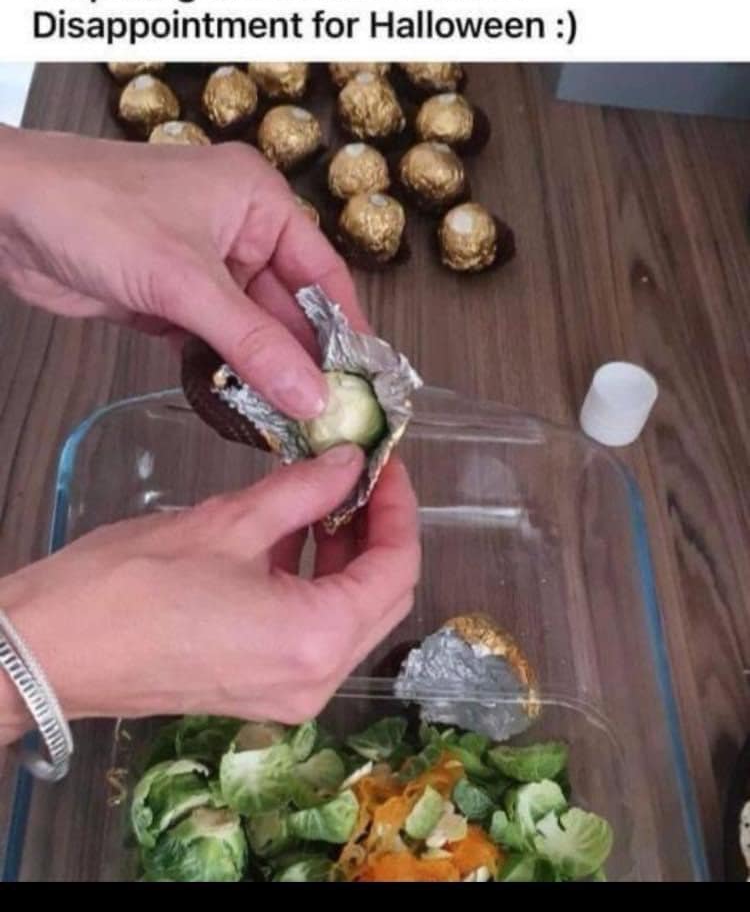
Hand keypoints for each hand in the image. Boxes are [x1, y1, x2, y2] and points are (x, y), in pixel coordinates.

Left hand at [0, 125, 367, 419]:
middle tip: (329, 415)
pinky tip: (246, 409)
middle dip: (304, 361)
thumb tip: (312, 395)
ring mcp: (203, 269)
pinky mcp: (172, 300)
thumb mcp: (185, 281)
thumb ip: (252, 343)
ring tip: (294, 422)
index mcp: (257, 202)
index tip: (366, 379)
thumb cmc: (93, 211)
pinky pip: (215, 344)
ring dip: (266, 374)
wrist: (5, 214)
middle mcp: (238, 232)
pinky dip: (227, 375)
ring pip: (252, 331)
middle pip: (288, 308)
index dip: (346, 328)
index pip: (322, 272)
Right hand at [0, 447, 419, 742]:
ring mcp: (287, 694)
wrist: (52, 648)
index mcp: (317, 639)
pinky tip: (290, 536)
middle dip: (379, 533)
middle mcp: (315, 680)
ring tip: (327, 497)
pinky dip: (311, 584)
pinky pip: (308, 633)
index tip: (386, 466)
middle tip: (362, 478)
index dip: (399, 509)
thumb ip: (304, 489)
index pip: (395, 569)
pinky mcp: (258, 689)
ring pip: (347, 616)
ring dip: (344, 556)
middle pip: (381, 598)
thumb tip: (348, 462)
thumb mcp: (229, 522)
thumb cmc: (131, 587)